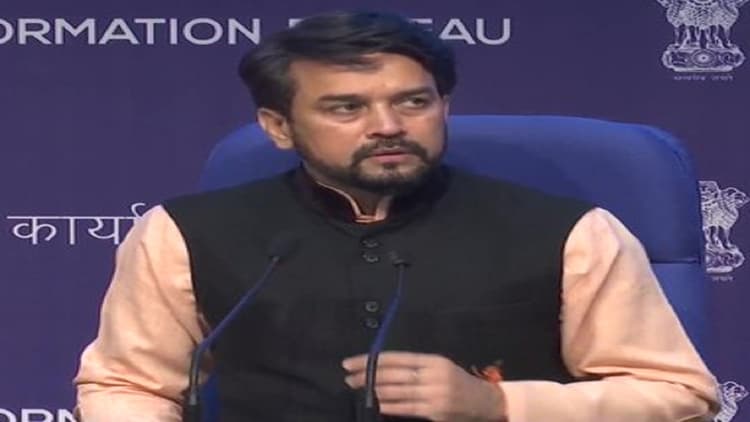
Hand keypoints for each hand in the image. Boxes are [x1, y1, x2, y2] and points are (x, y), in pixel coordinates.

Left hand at [343, 352, 506, 421]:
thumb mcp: (439, 367)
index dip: (372, 359)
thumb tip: (381, 368)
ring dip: (375, 391)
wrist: (486, 401)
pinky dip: (391, 406)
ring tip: (358, 389)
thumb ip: (415, 367)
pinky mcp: (436, 411)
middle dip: (368, 375)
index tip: (353, 362)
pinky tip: (377, 404)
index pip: (396, 358)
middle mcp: (433, 375)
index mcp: (433, 360)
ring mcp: (435, 394)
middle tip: (348, 376)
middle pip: (394, 374)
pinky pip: (408, 408)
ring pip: (398, 391)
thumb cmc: (457, 382)